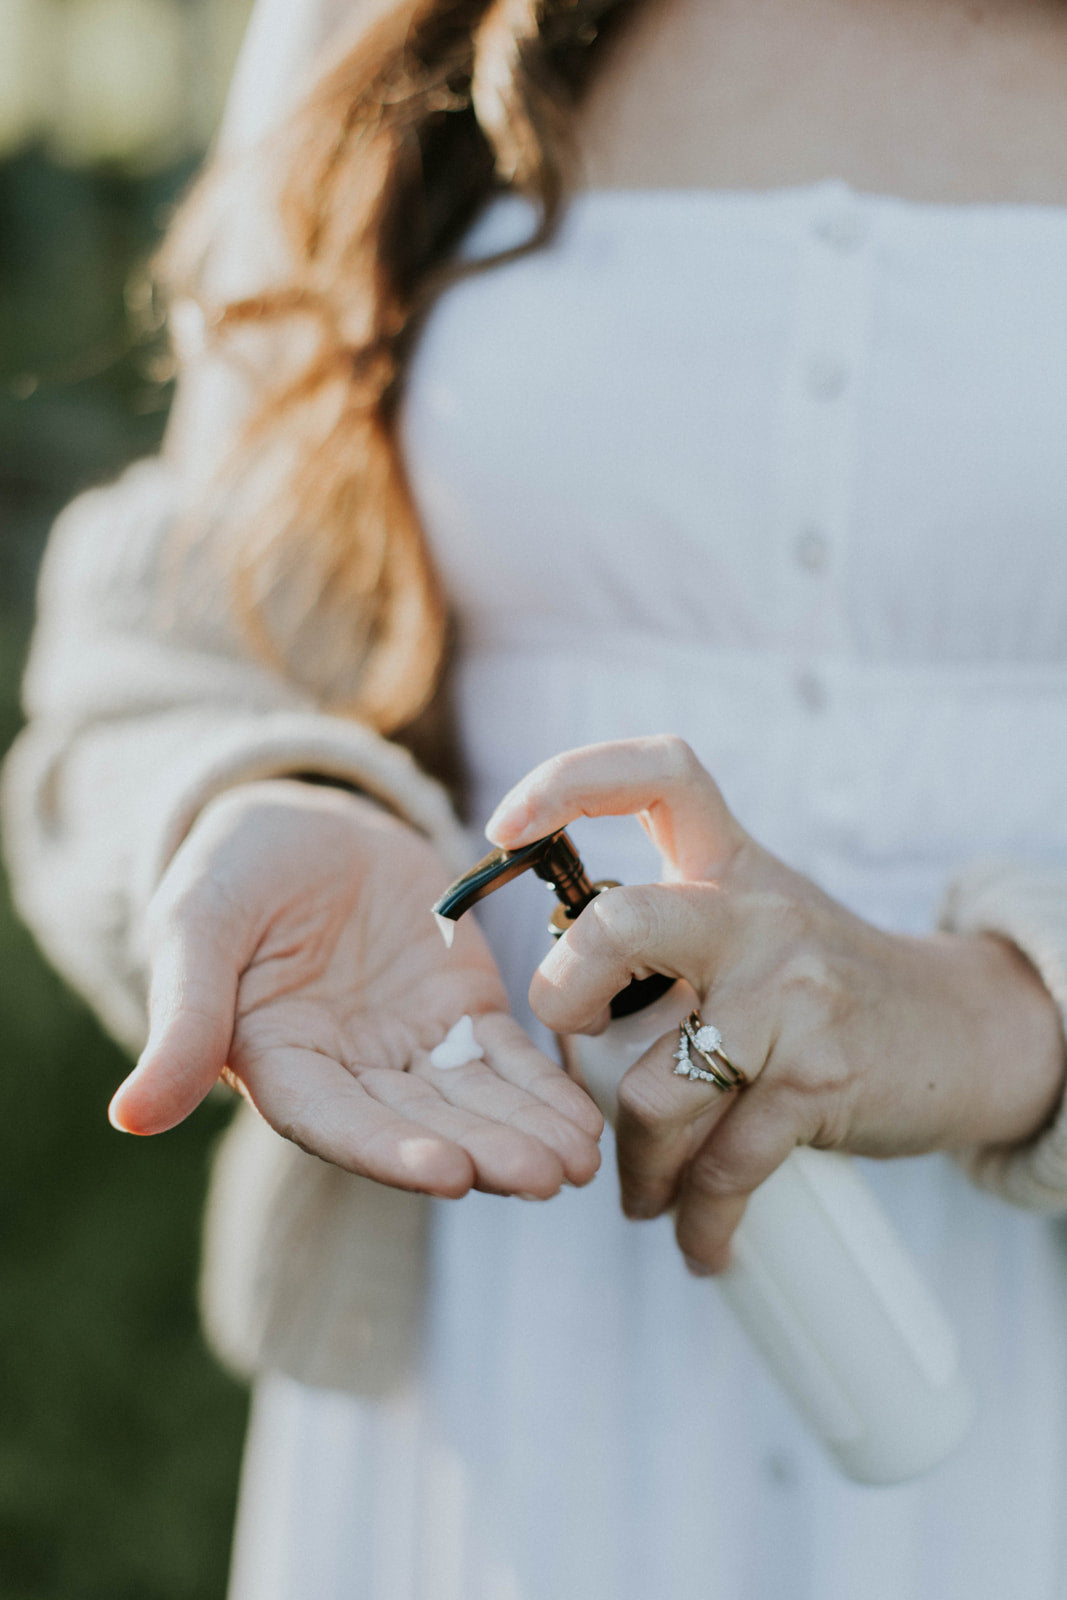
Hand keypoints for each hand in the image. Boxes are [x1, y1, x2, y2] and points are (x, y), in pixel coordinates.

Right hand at [110, 780, 601, 1197]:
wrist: (302, 825)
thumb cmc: (232, 871)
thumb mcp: (198, 925)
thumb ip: (183, 1018)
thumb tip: (131, 1118)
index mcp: (278, 1065)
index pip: (335, 1122)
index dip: (390, 1149)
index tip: (450, 1173)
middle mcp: (349, 1075)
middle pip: (420, 1125)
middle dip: (483, 1153)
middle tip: (547, 1177)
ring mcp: (410, 1049)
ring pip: (473, 1103)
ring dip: (525, 1133)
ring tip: (579, 1162)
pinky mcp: (462, 1014)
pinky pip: (508, 1059)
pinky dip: (544, 1090)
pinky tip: (586, 1120)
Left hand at [486, 737, 1065, 1267]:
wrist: (958, 1029)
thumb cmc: (825, 981)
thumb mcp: (756, 919)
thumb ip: (667, 932)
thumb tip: (556, 1008)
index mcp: (730, 865)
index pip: (658, 774)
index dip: (569, 780)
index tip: (504, 826)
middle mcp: (756, 916)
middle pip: (620, 926)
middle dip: (563, 996)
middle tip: (570, 1040)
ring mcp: (792, 995)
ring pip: (657, 1092)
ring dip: (637, 1165)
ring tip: (642, 1194)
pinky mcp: (819, 1077)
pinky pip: (724, 1165)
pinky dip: (701, 1218)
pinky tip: (700, 1242)